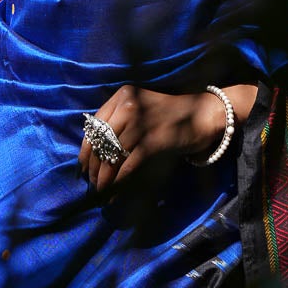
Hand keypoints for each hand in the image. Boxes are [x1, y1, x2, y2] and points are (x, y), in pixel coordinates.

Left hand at [78, 83, 259, 192]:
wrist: (204, 114)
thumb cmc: (172, 113)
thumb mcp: (142, 108)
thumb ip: (121, 121)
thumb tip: (95, 151)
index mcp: (123, 95)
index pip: (94, 124)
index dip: (85, 148)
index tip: (82, 166)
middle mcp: (129, 105)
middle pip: (100, 140)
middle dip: (92, 165)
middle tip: (90, 182)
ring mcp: (141, 122)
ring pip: (112, 155)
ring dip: (104, 177)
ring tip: (101, 190)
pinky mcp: (154, 141)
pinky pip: (128, 165)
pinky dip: (119, 182)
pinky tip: (114, 193)